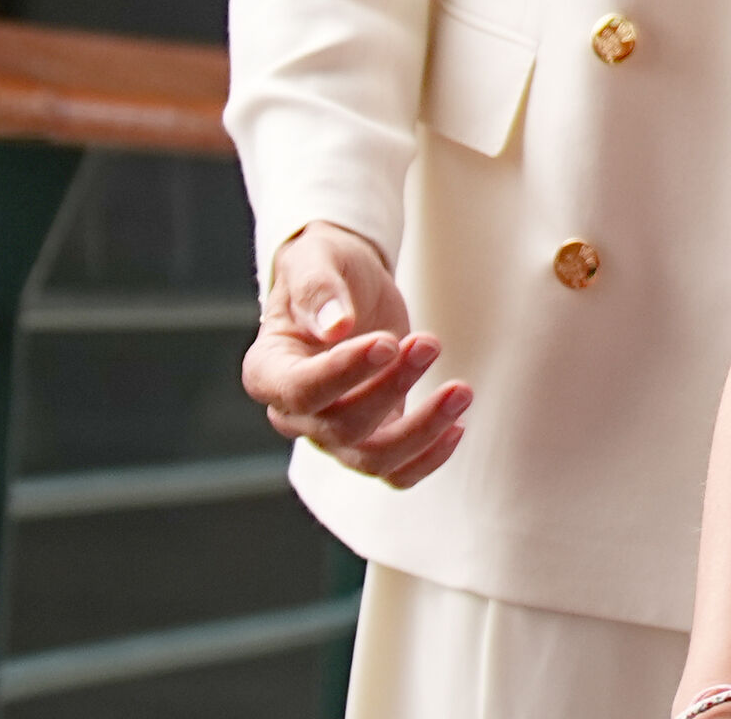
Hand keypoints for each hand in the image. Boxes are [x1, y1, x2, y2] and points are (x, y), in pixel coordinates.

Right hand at [241, 221, 472, 484]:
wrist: (347, 288)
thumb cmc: (323, 269)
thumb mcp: (316, 259)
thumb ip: (319, 289)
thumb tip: (337, 326)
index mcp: (268, 371)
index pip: (299, 390)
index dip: (344, 373)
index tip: (388, 342)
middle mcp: (294, 413)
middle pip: (341, 427)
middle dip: (393, 388)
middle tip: (430, 342)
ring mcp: (332, 430)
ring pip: (372, 458)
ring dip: (421, 431)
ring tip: (461, 391)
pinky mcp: (372, 433)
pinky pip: (395, 470)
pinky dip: (427, 458)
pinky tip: (458, 426)